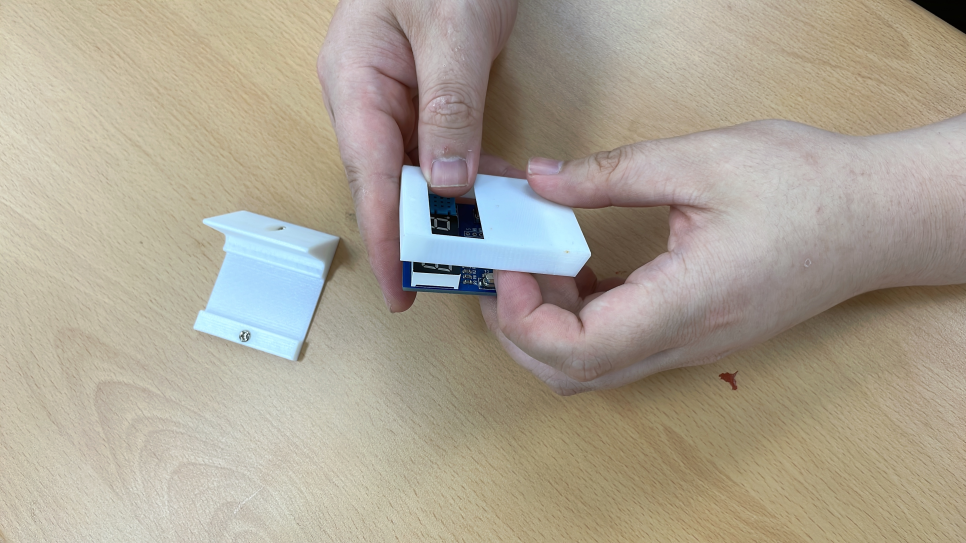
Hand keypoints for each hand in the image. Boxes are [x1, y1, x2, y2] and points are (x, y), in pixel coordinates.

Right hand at [318, 0, 517, 311]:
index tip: (398, 286)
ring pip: (414, 172)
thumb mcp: (451, 29)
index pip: (368, 174)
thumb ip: (448, 107)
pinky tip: (494, 198)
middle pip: (385, 181)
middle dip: (412, 235)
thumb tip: (448, 184)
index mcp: (355, 79)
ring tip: (477, 252)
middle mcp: (368, 96)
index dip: (384, 235)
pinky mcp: (426, 97)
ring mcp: (395, 97)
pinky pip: (440, 150)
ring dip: (445, 212)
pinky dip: (466, 178)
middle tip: (444, 282)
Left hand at [482, 118, 965, 394]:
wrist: (877, 219)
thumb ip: (613, 173)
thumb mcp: (702, 160)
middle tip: (507, 268)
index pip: (580, 351)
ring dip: (548, 328)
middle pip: (574, 375)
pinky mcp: (694, 337)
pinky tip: (578, 271)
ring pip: (594, 370)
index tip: (511, 268)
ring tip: (540, 263)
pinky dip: (582, 321)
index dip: (526, 319)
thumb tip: (542, 181)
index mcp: (687, 302)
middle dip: (520, 331)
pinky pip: (621, 350)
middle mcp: (685, 342)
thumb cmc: (808, 188)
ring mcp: (691, 347)